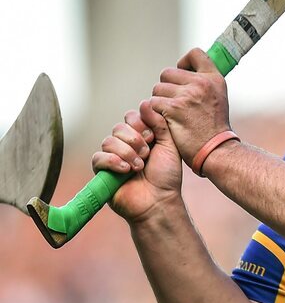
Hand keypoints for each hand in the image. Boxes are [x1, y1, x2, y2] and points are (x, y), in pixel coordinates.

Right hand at [92, 101, 182, 221]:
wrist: (160, 200)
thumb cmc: (167, 175)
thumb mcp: (170, 145)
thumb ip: (160, 124)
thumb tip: (146, 102)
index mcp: (141, 137)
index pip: (131, 117)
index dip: (141, 124)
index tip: (153, 138)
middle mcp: (125, 145)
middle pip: (119, 127)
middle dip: (135, 139)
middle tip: (147, 153)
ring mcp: (112, 157)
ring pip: (109, 141)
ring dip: (127, 153)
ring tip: (140, 166)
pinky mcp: (102, 171)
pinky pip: (98, 157)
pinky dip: (113, 161)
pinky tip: (126, 170)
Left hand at [150, 47, 232, 166]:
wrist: (216, 150)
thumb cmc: (214, 129)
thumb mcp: (218, 99)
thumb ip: (204, 84)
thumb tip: (185, 71)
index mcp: (214, 79)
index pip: (195, 54)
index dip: (184, 62)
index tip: (183, 74)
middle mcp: (201, 83)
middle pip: (168, 73)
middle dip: (167, 88)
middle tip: (176, 105)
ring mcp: (187, 95)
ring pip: (157, 89)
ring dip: (160, 102)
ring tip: (173, 116)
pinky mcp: (173, 108)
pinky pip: (152, 103)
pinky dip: (155, 114)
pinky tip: (167, 122)